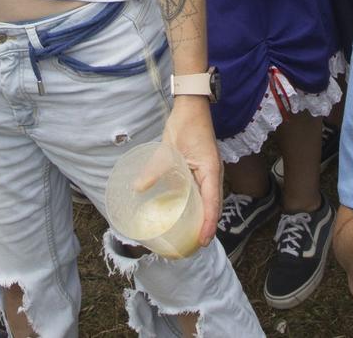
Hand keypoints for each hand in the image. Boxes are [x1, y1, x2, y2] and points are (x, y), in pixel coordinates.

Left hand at [160, 98, 222, 246]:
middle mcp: (215, 173)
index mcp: (210, 169)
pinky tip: (191, 212)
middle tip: (196, 244)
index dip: (209, 223)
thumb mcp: (168, 148)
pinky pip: (206, 192)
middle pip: (214, 205)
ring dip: (206, 217)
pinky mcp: (205, 169)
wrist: (193, 108)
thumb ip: (154, 169)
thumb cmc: (185, 125)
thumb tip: (137, 188)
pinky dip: (202, 205)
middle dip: (208, 226)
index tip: (203, 240)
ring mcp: (211, 172)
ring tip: (195, 234)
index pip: (212, 202)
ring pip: (212, 200)